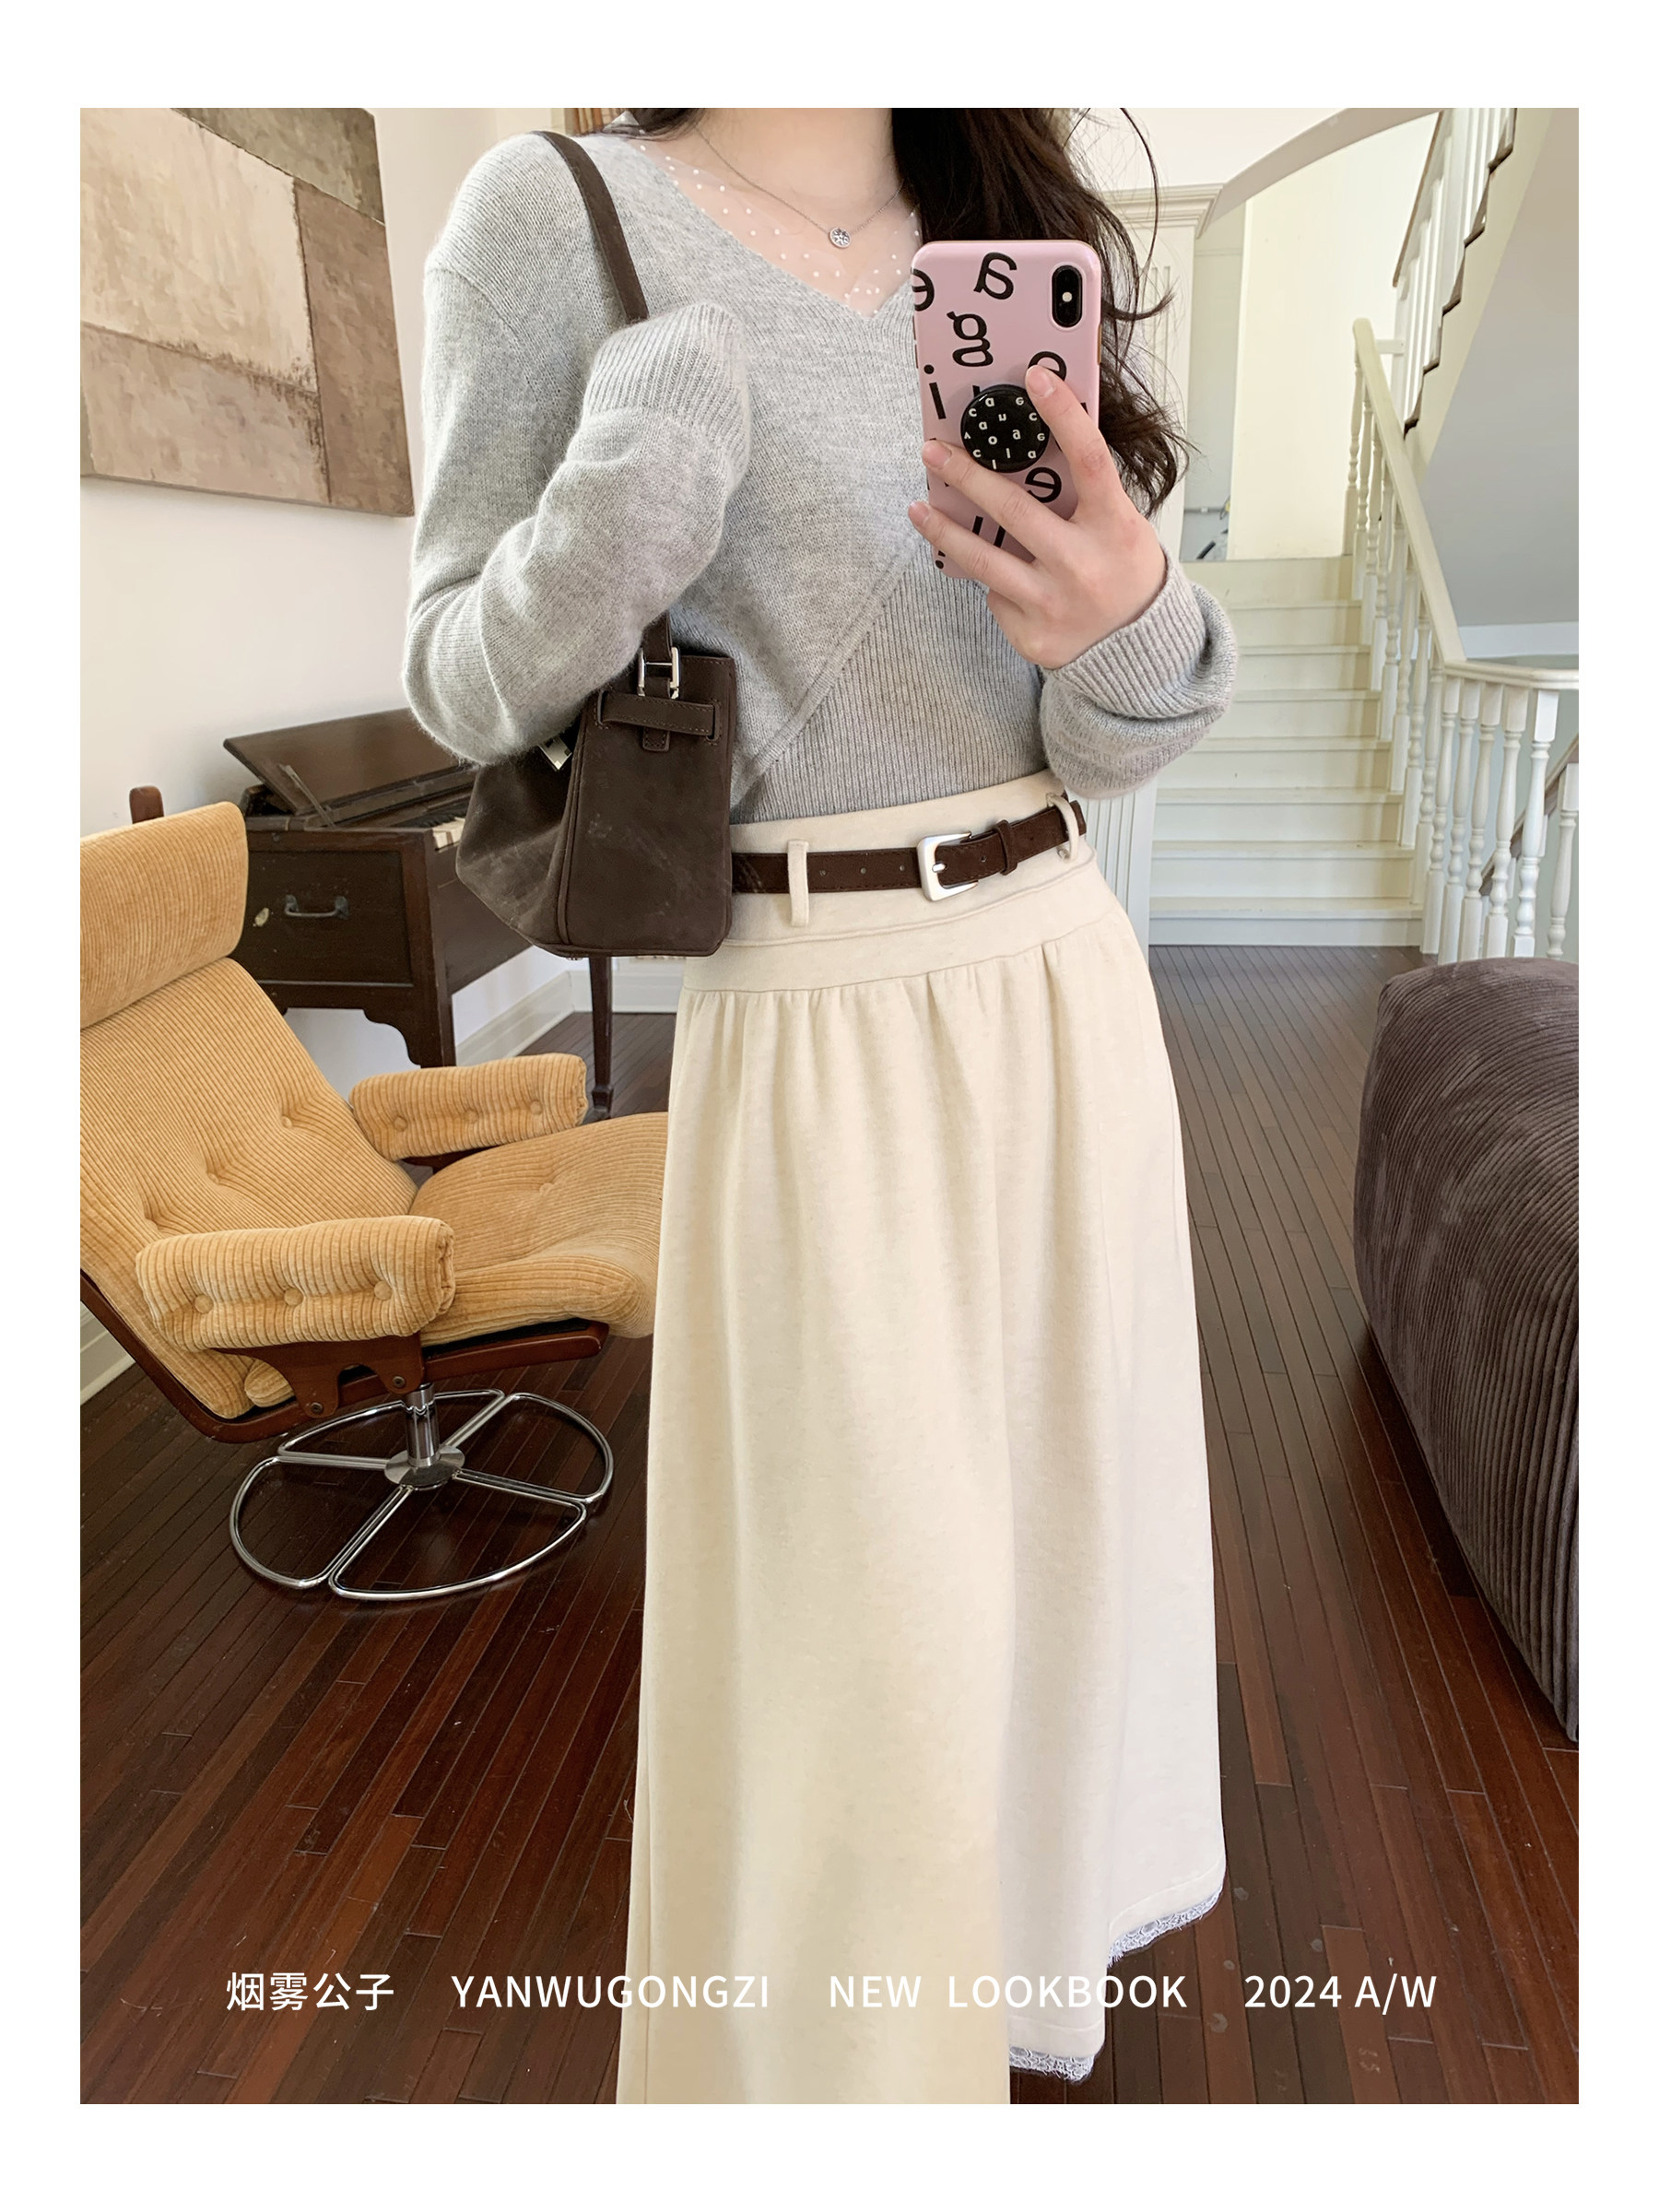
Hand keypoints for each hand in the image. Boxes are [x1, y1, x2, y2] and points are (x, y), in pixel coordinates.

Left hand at [907, 364, 1168, 668]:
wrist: (1137, 651)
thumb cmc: (1124, 574)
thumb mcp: (1121, 529)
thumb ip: (1084, 499)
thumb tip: (1026, 458)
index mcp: (1114, 529)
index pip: (1090, 460)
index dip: (1064, 416)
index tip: (1035, 378)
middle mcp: (1081, 566)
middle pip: (1013, 509)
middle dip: (966, 476)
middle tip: (933, 452)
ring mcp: (1052, 604)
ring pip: (982, 560)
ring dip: (943, 530)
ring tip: (919, 509)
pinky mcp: (1031, 635)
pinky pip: (996, 595)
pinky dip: (996, 582)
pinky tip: (1003, 579)